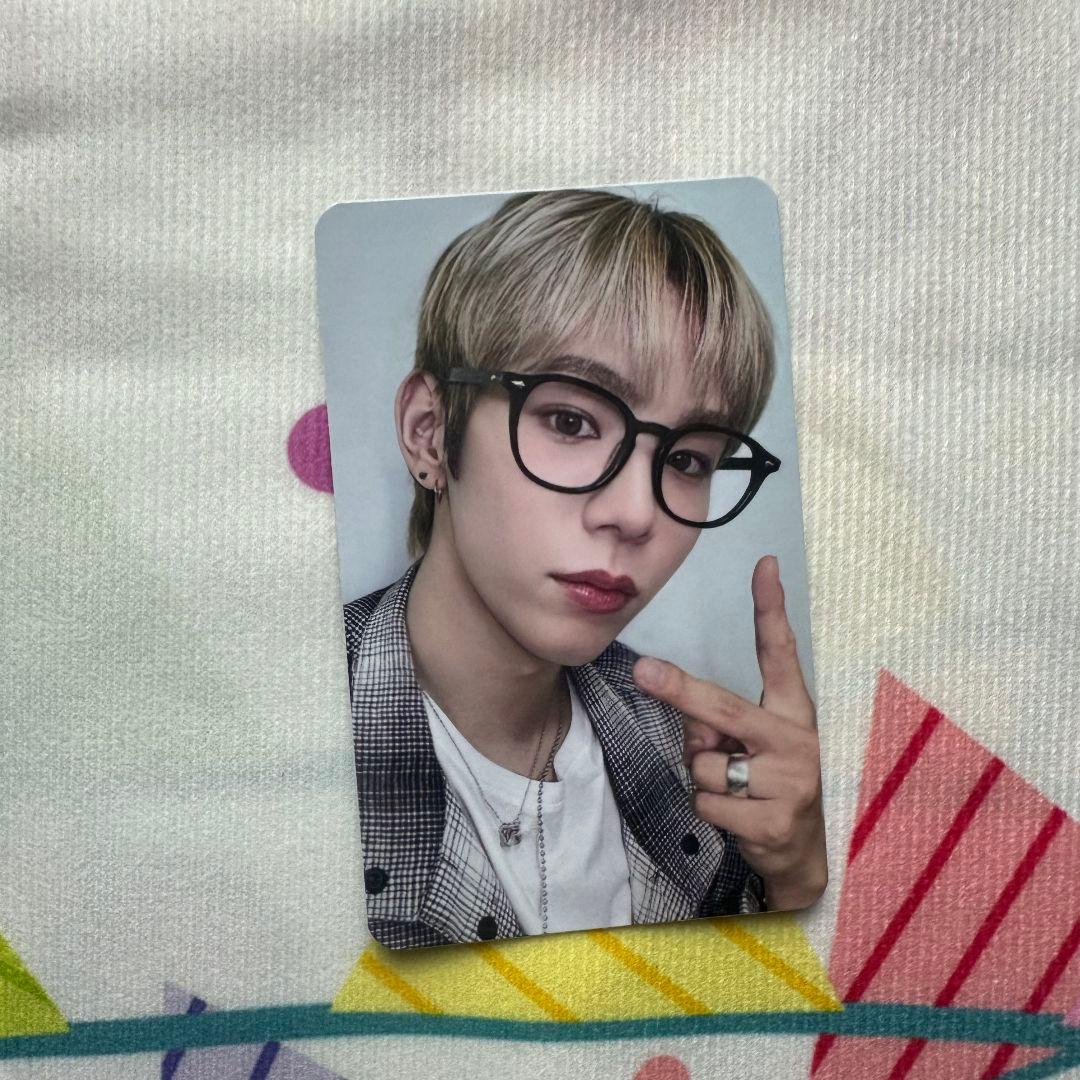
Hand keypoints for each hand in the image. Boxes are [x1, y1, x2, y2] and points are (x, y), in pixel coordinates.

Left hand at [632, 555, 826, 910]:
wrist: (811, 858)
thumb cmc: (775, 786)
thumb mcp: (756, 747)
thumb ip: (722, 725)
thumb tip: (691, 722)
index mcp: (796, 713)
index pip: (781, 653)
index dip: (771, 609)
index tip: (764, 565)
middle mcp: (798, 741)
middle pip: (726, 708)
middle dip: (680, 690)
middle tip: (643, 670)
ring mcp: (791, 782)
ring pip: (706, 765)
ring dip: (705, 779)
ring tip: (739, 791)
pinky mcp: (774, 822)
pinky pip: (708, 802)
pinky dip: (710, 810)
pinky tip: (741, 819)